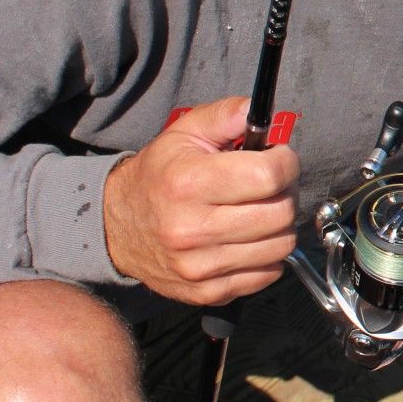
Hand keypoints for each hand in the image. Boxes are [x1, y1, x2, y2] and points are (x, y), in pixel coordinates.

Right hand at [104, 97, 299, 304]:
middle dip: (285, 193)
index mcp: (188, 184)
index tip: (277, 158)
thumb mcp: (184, 133)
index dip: (285, 162)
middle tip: (269, 186)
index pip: (269, 175)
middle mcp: (192, 229)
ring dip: (279, 226)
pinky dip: (266, 255)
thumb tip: (258, 109)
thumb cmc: (159, 176)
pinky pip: (268, 274)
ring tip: (257, 211)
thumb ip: (225, 115)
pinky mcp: (208, 292)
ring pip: (281, 246)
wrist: (116, 228)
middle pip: (281, 212)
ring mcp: (200, 267)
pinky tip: (246, 238)